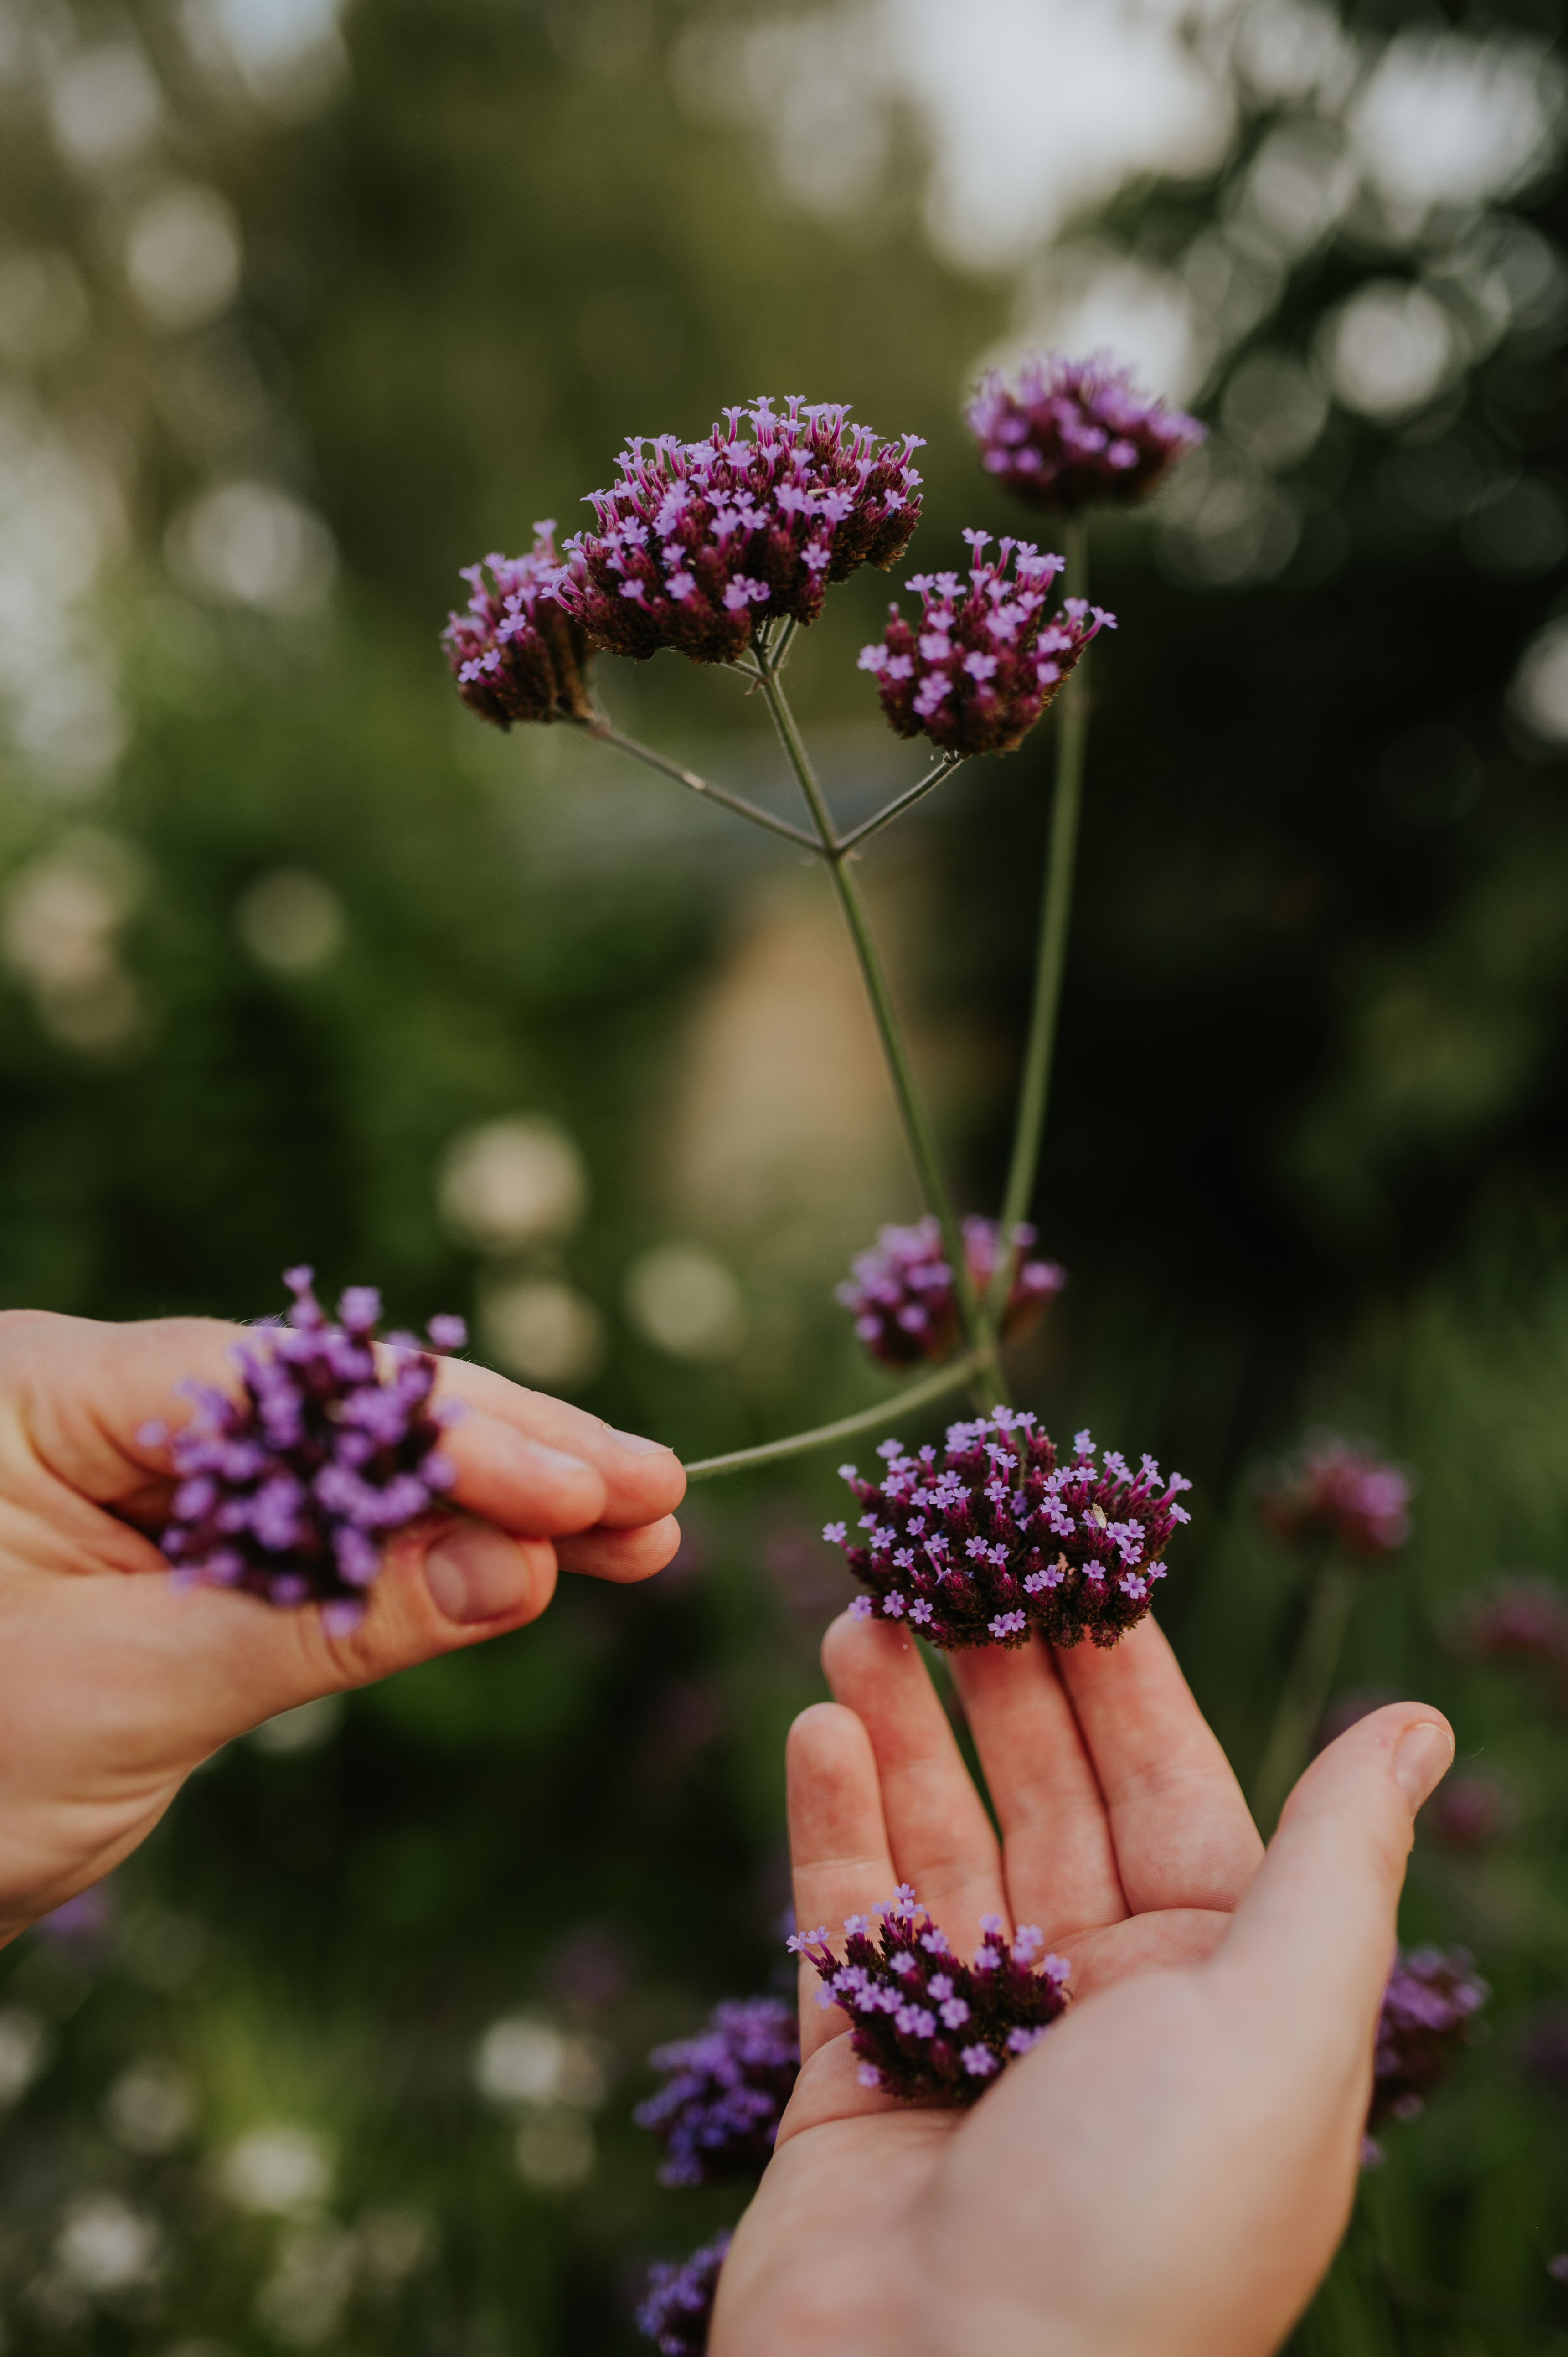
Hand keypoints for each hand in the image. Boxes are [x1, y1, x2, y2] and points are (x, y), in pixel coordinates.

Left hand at [0, 1309, 683, 1942]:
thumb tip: (515, 1566)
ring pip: (351, 1463)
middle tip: (652, 1486)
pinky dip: (432, 1555)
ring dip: (495, 1500)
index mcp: (46, 1393)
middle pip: (334, 1404)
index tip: (574, 1488)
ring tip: (639, 1524)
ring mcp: (150, 1473)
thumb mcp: (127, 1696)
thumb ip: (323, 1617)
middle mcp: (103, 1406)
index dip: (444, 1433)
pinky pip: (329, 1532)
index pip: (282, 1386)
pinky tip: (545, 1558)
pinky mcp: (189, 1543)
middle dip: (500, 1452)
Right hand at [713, 1611, 1453, 2356]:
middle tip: (941, 1560)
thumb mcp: (1283, 2023)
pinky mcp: (861, 2081)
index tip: (1064, 1552)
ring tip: (858, 1620)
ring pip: (939, 1847)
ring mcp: (975, 2044)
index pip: (1170, 1790)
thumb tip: (1420, 1722)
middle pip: (1048, 1802)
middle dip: (995, 1682)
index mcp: (1219, 2001)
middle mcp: (1102, 2015)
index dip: (1119, 1671)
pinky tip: (817, 1728)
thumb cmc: (1145, 2225)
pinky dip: (832, 1824)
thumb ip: (1339, 1862)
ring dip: (899, 1729)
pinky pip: (850, 1923)